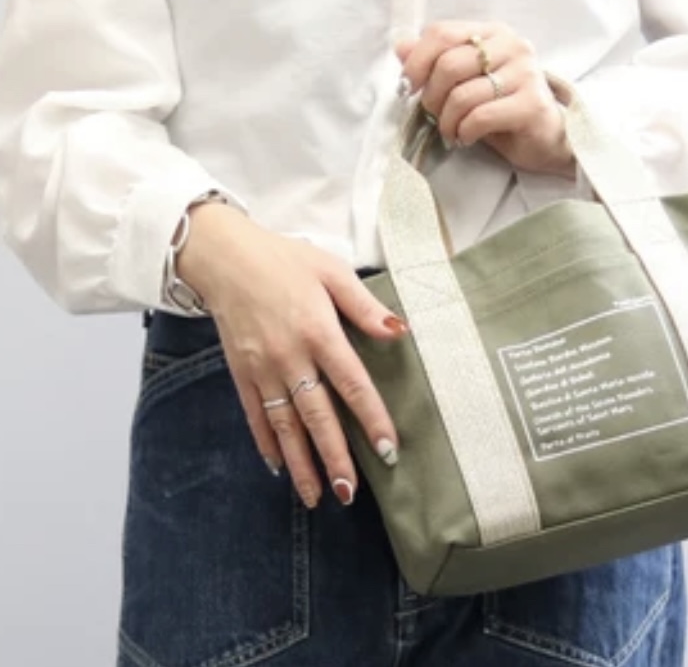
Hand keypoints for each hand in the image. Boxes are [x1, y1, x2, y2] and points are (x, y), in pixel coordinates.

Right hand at [176, 203, 405, 508]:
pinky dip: (267, 443)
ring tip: (315, 496)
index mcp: (318, 331)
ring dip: (301, 463)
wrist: (224, 257)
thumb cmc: (284, 260)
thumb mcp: (332, 271)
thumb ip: (365, 306)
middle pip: (317, 416)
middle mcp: (289, 357)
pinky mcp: (241, 373)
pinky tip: (279, 466)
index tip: (388, 450)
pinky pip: (256, 415)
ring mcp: (262, 369)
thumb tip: (398, 330)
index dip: (371, 419)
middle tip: (350, 493)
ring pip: (285, 426)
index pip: (352, 384)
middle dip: (334, 458)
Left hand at [397, 21, 575, 178]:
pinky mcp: (531, 104)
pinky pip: (480, 117)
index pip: (442, 33)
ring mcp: (525, 74)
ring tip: (451, 131)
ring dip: (447, 121)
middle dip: (431, 97)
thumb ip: (436, 61)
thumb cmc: (504, 109)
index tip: (408, 87)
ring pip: (462, 95)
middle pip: (448, 65)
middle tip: (433, 116)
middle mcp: (512, 46)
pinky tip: (466, 138)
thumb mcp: (467, 82)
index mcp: (493, 33)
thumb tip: (400, 46)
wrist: (549, 139)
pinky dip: (465, 132)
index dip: (417, 61)